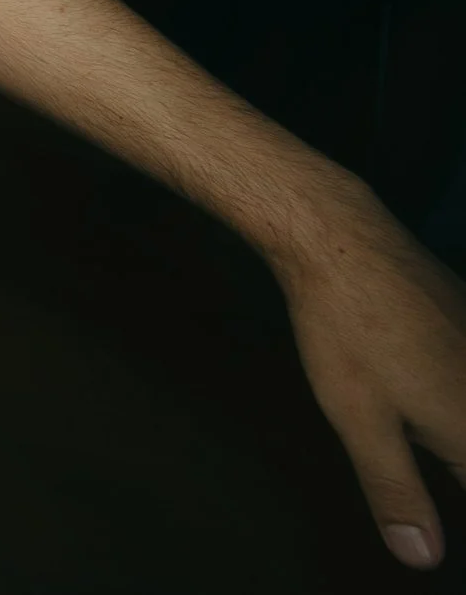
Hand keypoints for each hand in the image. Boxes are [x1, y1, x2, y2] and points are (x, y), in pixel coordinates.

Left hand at [280, 214, 465, 568]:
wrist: (342, 239)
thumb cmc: (346, 331)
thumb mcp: (361, 424)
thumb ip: (396, 493)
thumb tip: (421, 556)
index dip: (449, 496)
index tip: (423, 482)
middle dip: (451, 463)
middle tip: (408, 441)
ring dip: (450, 437)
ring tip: (414, 425)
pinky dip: (453, 396)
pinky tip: (424, 392)